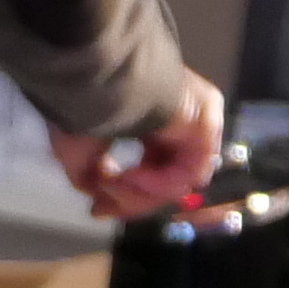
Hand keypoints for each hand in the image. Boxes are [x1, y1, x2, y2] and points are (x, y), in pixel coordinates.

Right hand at [53, 71, 225, 219]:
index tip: (98, 208)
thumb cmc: (85, 104)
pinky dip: (154, 184)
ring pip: (174, 183)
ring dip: (137, 192)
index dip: (126, 196)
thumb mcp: (82, 153)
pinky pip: (185, 176)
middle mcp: (181, 119)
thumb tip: (99, 199)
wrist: (99, 80)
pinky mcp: (205, 125)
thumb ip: (96, 181)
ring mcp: (195, 121)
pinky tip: (130, 174)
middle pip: (165, 181)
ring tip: (111, 181)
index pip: (153, 169)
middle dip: (130, 200)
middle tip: (101, 205)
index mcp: (157, 118)